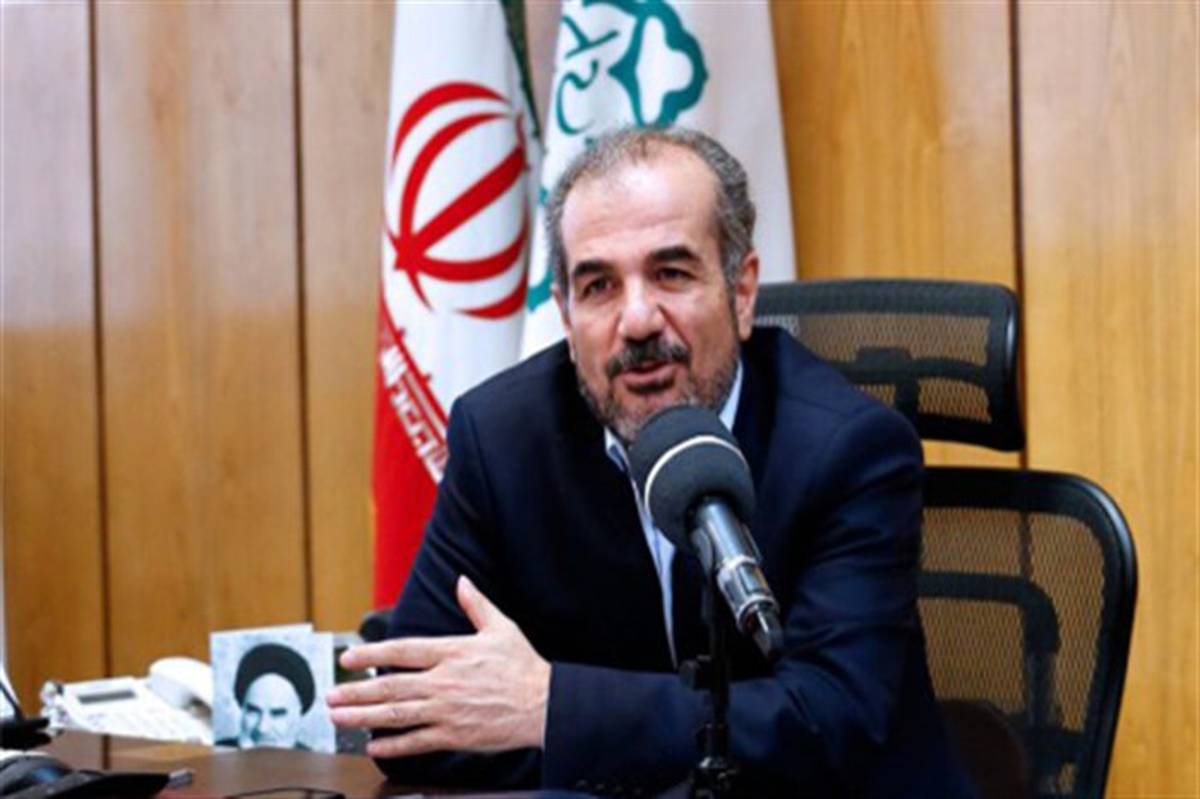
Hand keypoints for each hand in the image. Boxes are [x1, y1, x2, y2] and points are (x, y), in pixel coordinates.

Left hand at [326, 575, 550, 757]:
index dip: (371, 653)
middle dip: (356, 691)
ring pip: (396, 714)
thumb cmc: (523, 667)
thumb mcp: (501, 627)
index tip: (348, 657)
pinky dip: (393, 746)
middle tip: (331, 696)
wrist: (545, 704)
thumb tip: (462, 582)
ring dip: (364, 717)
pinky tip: (374, 747)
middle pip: (390, 686)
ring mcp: (447, 710)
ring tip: (339, 718)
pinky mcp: (454, 735)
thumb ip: (476, 604)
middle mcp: (444, 681)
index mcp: (452, 652)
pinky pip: (417, 742)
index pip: (402, 650)